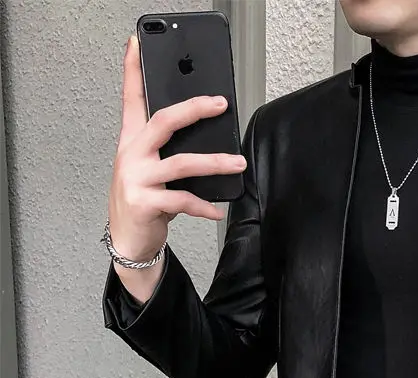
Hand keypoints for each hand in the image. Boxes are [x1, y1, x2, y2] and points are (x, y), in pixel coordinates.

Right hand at [107, 35, 246, 297]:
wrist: (128, 241)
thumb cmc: (144, 202)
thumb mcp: (150, 171)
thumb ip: (167, 152)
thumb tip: (206, 139)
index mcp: (132, 142)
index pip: (131, 99)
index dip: (133, 71)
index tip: (138, 43)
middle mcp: (131, 156)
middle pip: (163, 122)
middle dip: (194, 109)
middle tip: (220, 103)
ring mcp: (136, 179)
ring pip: (181, 163)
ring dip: (214, 163)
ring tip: (238, 163)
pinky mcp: (145, 203)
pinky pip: (183, 201)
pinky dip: (204, 206)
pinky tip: (218, 211)